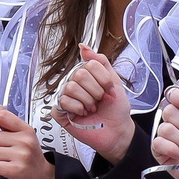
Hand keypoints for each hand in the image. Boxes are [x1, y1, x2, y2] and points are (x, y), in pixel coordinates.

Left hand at [0, 109, 55, 178]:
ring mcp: (22, 155)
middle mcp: (25, 140)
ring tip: (5, 161)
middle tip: (3, 152)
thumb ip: (9, 123)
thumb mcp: (24, 137)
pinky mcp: (17, 170)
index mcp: (26, 129)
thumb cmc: (30, 159)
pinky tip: (6, 169)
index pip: (1, 116)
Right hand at [55, 48, 135, 164]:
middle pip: (79, 75)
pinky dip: (77, 108)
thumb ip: (100, 62)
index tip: (109, 89)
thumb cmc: (116, 109)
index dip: (103, 79)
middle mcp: (74, 84)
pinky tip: (83, 113)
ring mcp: (66, 98)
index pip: (89, 64)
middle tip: (99, 100)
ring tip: (92, 108)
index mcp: (86, 75)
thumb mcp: (114, 81)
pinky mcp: (60, 112)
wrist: (117, 131)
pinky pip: (62, 103)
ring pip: (70, 87)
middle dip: (96, 91)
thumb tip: (83, 46)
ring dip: (87, 101)